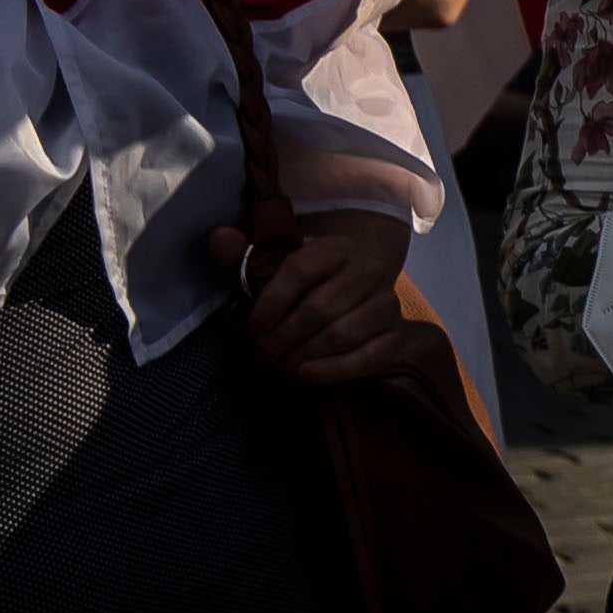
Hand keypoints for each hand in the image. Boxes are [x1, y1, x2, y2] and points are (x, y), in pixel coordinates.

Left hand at [215, 209, 414, 379]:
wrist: (360, 305)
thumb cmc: (309, 289)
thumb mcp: (277, 271)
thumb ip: (245, 258)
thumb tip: (217, 238)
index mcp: (337, 248)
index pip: (301, 269)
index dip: (272, 301)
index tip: (253, 327)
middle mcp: (368, 270)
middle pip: (321, 307)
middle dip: (285, 335)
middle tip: (263, 353)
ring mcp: (386, 304)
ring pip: (343, 333)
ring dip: (305, 354)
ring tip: (280, 365)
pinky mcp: (395, 335)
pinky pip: (367, 357)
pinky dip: (334, 370)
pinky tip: (307, 375)